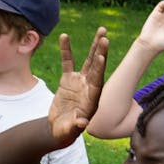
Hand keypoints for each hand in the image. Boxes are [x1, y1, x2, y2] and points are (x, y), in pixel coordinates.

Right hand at [48, 27, 108, 142]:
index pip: (98, 81)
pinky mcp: (68, 80)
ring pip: (89, 61)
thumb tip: (82, 123)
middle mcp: (90, 88)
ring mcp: (80, 82)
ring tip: (102, 30)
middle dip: (101, 52)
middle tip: (105, 36)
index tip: (101, 56)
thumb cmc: (65, 133)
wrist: (58, 130)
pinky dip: (65, 50)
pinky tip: (64, 36)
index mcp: (92, 99)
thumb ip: (76, 126)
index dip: (99, 69)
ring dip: (95, 46)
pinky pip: (67, 62)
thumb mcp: (69, 131)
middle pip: (97, 67)